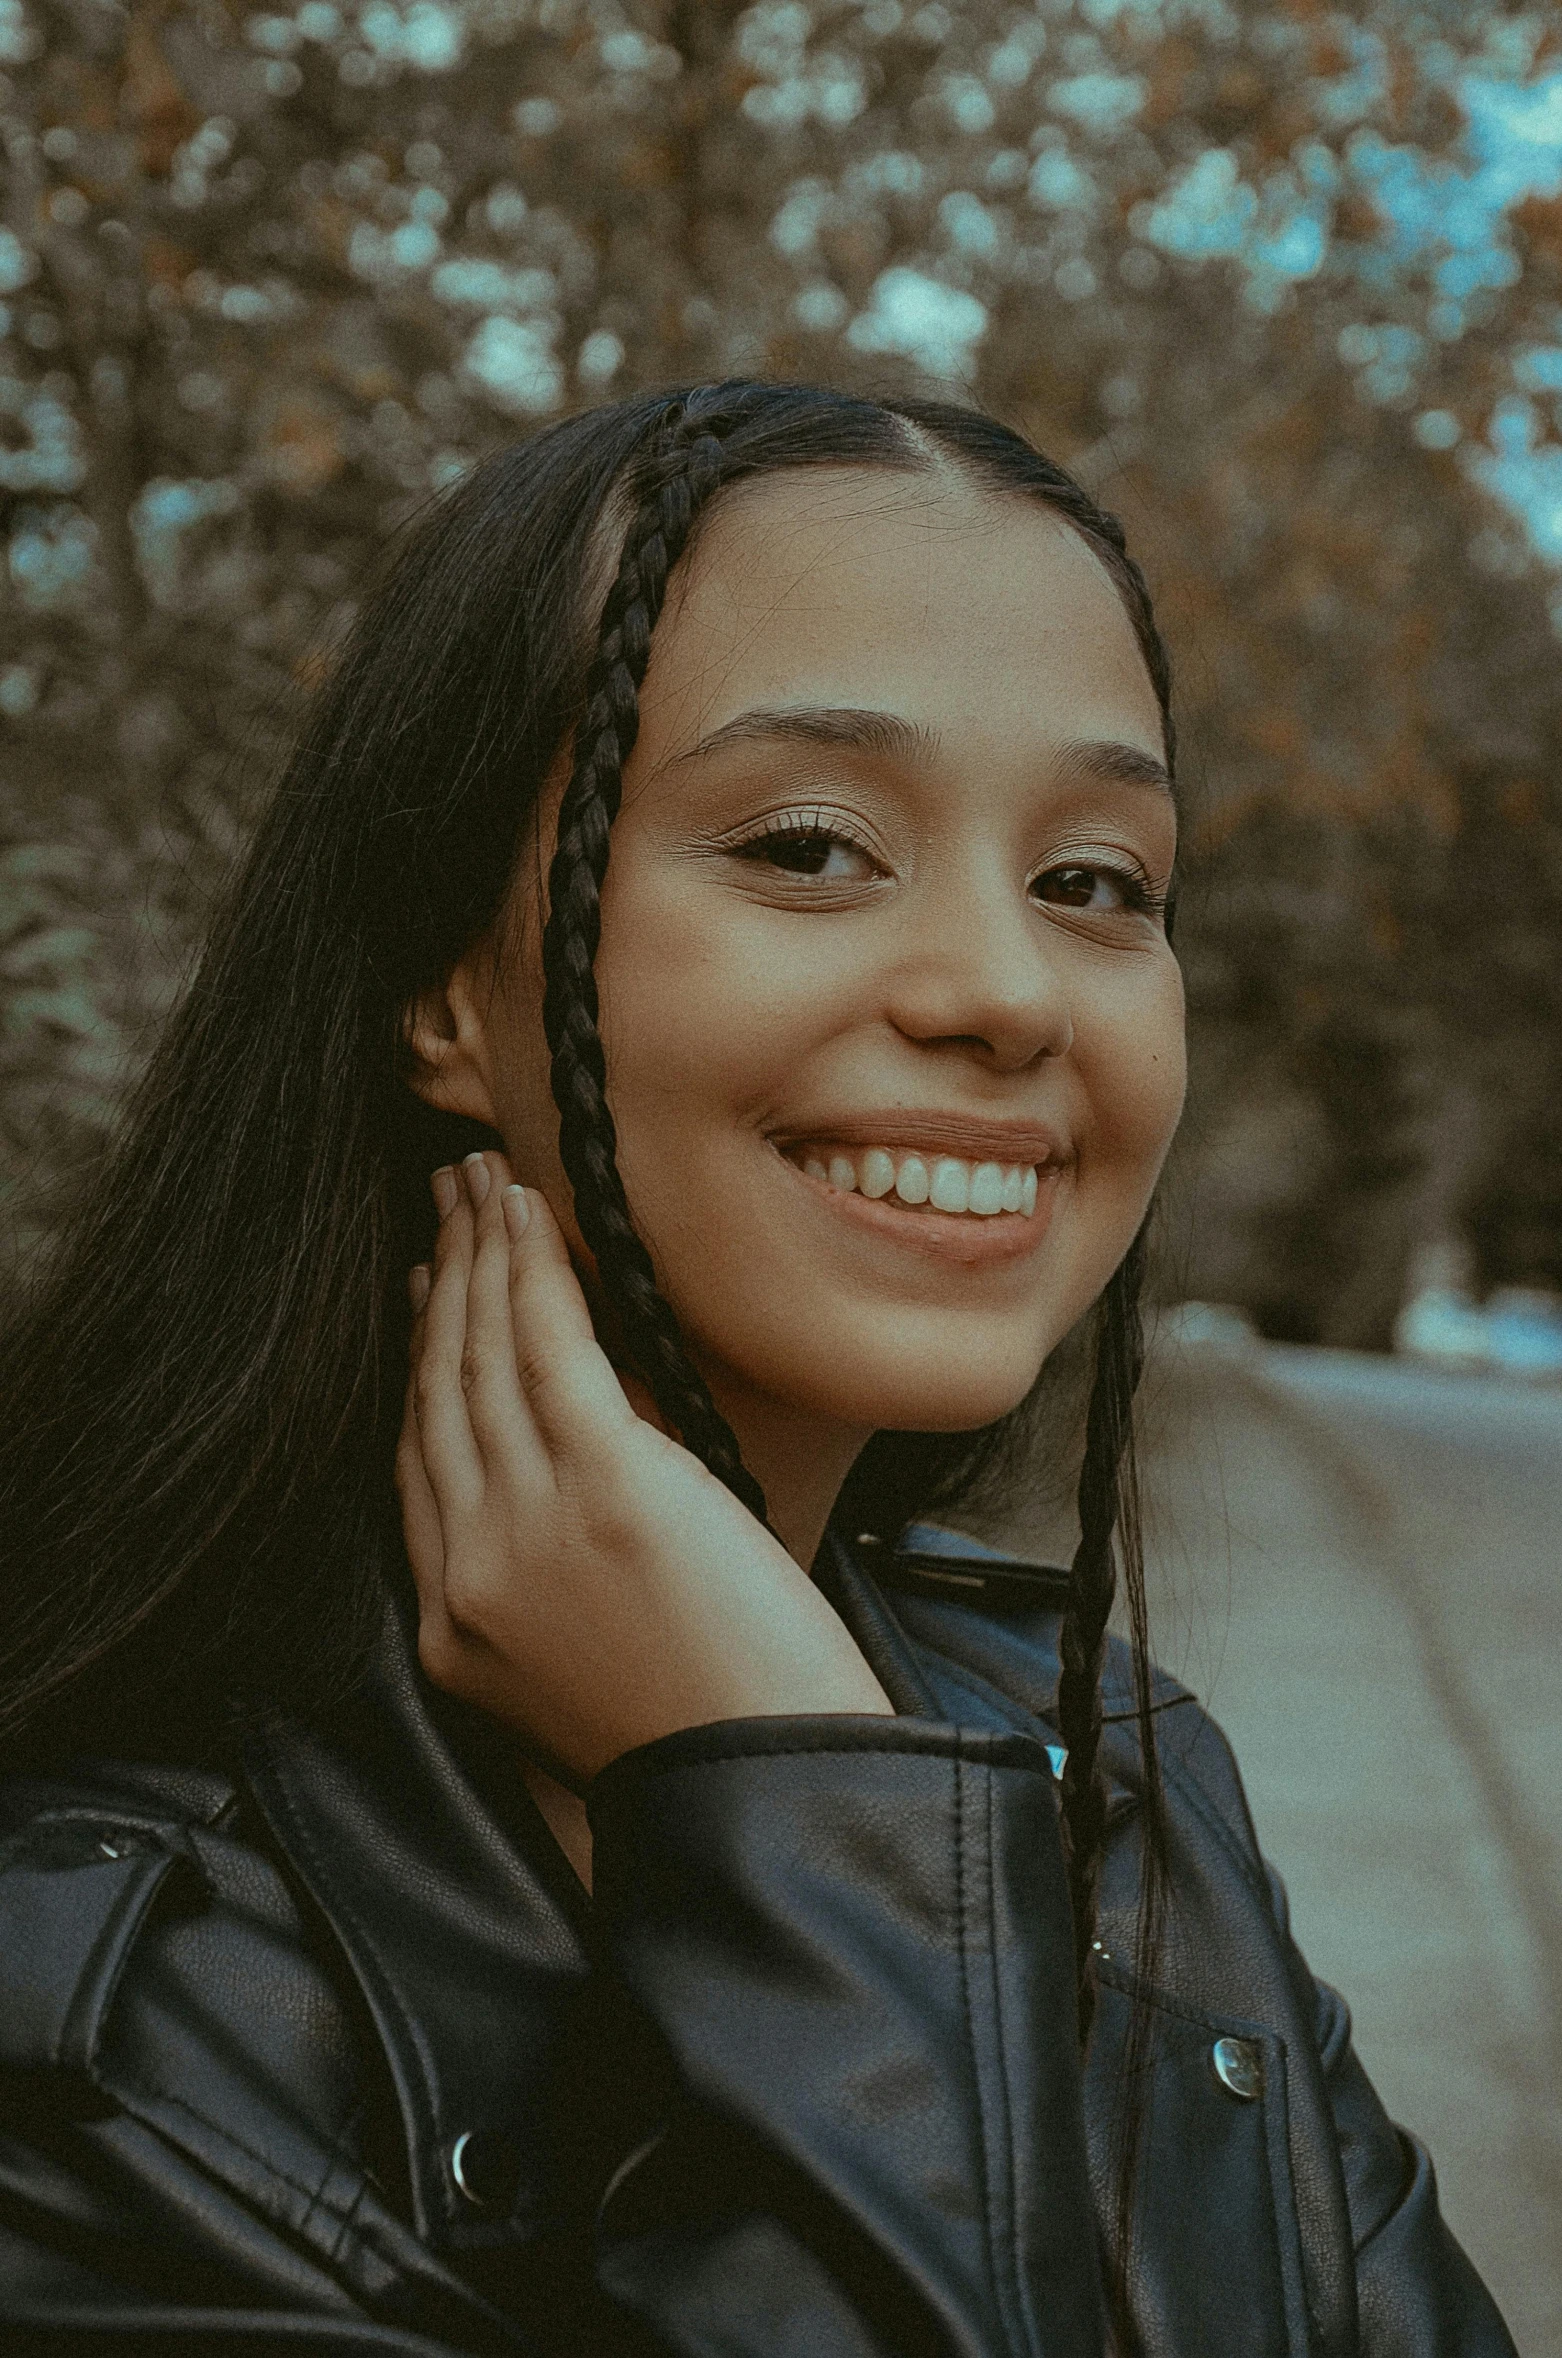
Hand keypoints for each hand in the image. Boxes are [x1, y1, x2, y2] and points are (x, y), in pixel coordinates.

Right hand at [396, 1152, 892, 1784]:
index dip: (416, 1365)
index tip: (421, 1294)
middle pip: (436, 1395)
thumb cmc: (717, 1736)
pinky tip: (525, 1214)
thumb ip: (556, 1574)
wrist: (769, 1794)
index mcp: (456, 1627)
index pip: (419, 1463)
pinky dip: (533, 1272)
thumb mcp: (591, 1662)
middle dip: (435, 1286)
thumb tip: (585, 1466)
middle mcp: (469, 1572)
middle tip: (440, 1205)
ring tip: (476, 1182)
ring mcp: (526, 1526)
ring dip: (475, 1256)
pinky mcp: (605, 1486)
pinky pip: (548, 1350)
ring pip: (479, 1359)